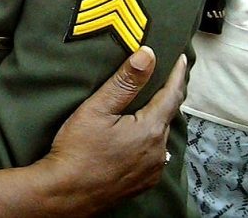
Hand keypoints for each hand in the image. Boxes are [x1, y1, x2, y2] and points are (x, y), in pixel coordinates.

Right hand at [40, 47, 184, 213]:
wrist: (66, 192)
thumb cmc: (77, 149)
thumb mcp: (97, 109)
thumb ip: (124, 82)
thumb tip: (148, 55)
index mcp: (150, 129)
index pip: (172, 95)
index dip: (176, 75)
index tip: (180, 58)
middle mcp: (158, 151)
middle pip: (167, 116)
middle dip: (165, 96)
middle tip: (161, 78)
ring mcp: (153, 170)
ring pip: (160, 137)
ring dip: (155, 120)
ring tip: (147, 106)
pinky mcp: (143, 182)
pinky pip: (154, 155)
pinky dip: (149, 140)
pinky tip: (135, 137)